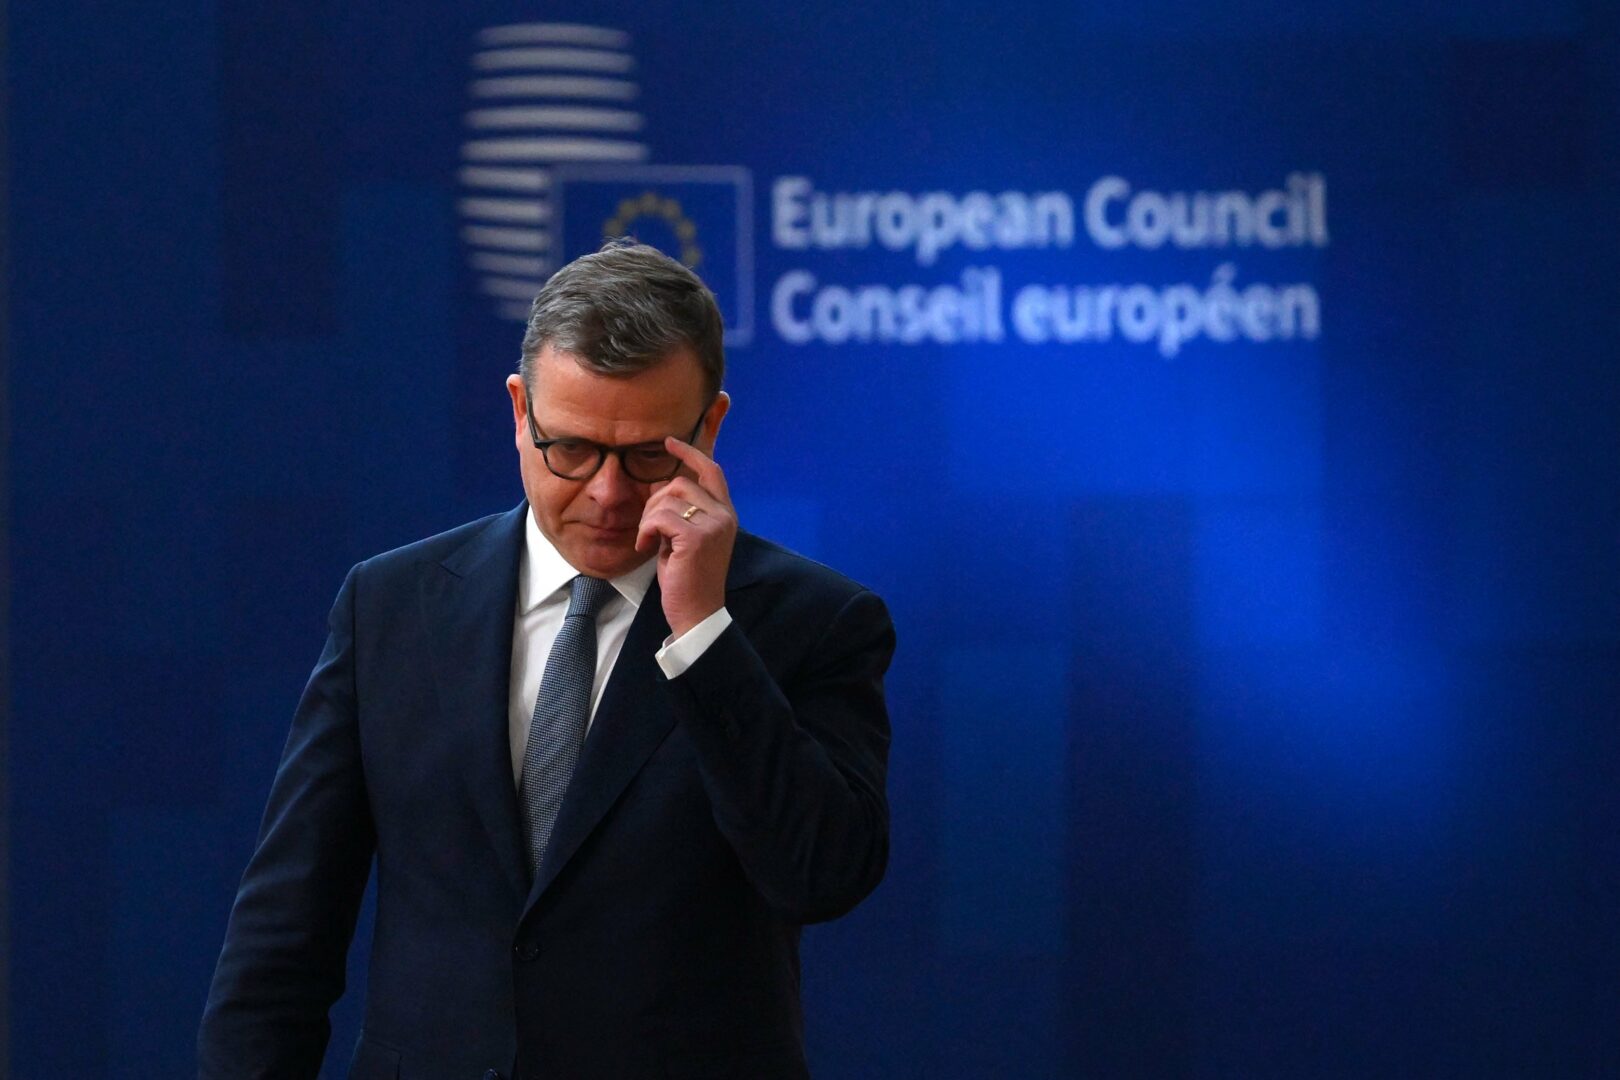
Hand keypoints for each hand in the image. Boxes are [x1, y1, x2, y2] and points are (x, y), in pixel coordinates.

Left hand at [634, 437, 736, 636]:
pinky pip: (660, 517)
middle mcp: (725, 515)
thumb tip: (662, 488)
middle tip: (649, 528)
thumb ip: (683, 513)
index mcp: (726, 514)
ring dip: (648, 518)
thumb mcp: (687, 539)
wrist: (697, 613)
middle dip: (655, 501)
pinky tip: (646, 548)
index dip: (690, 454)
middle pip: (680, 482)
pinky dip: (646, 530)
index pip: (712, 471)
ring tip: (649, 541)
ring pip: (667, 497)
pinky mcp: (696, 537)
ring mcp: (713, 525)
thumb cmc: (688, 579)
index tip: (669, 443)